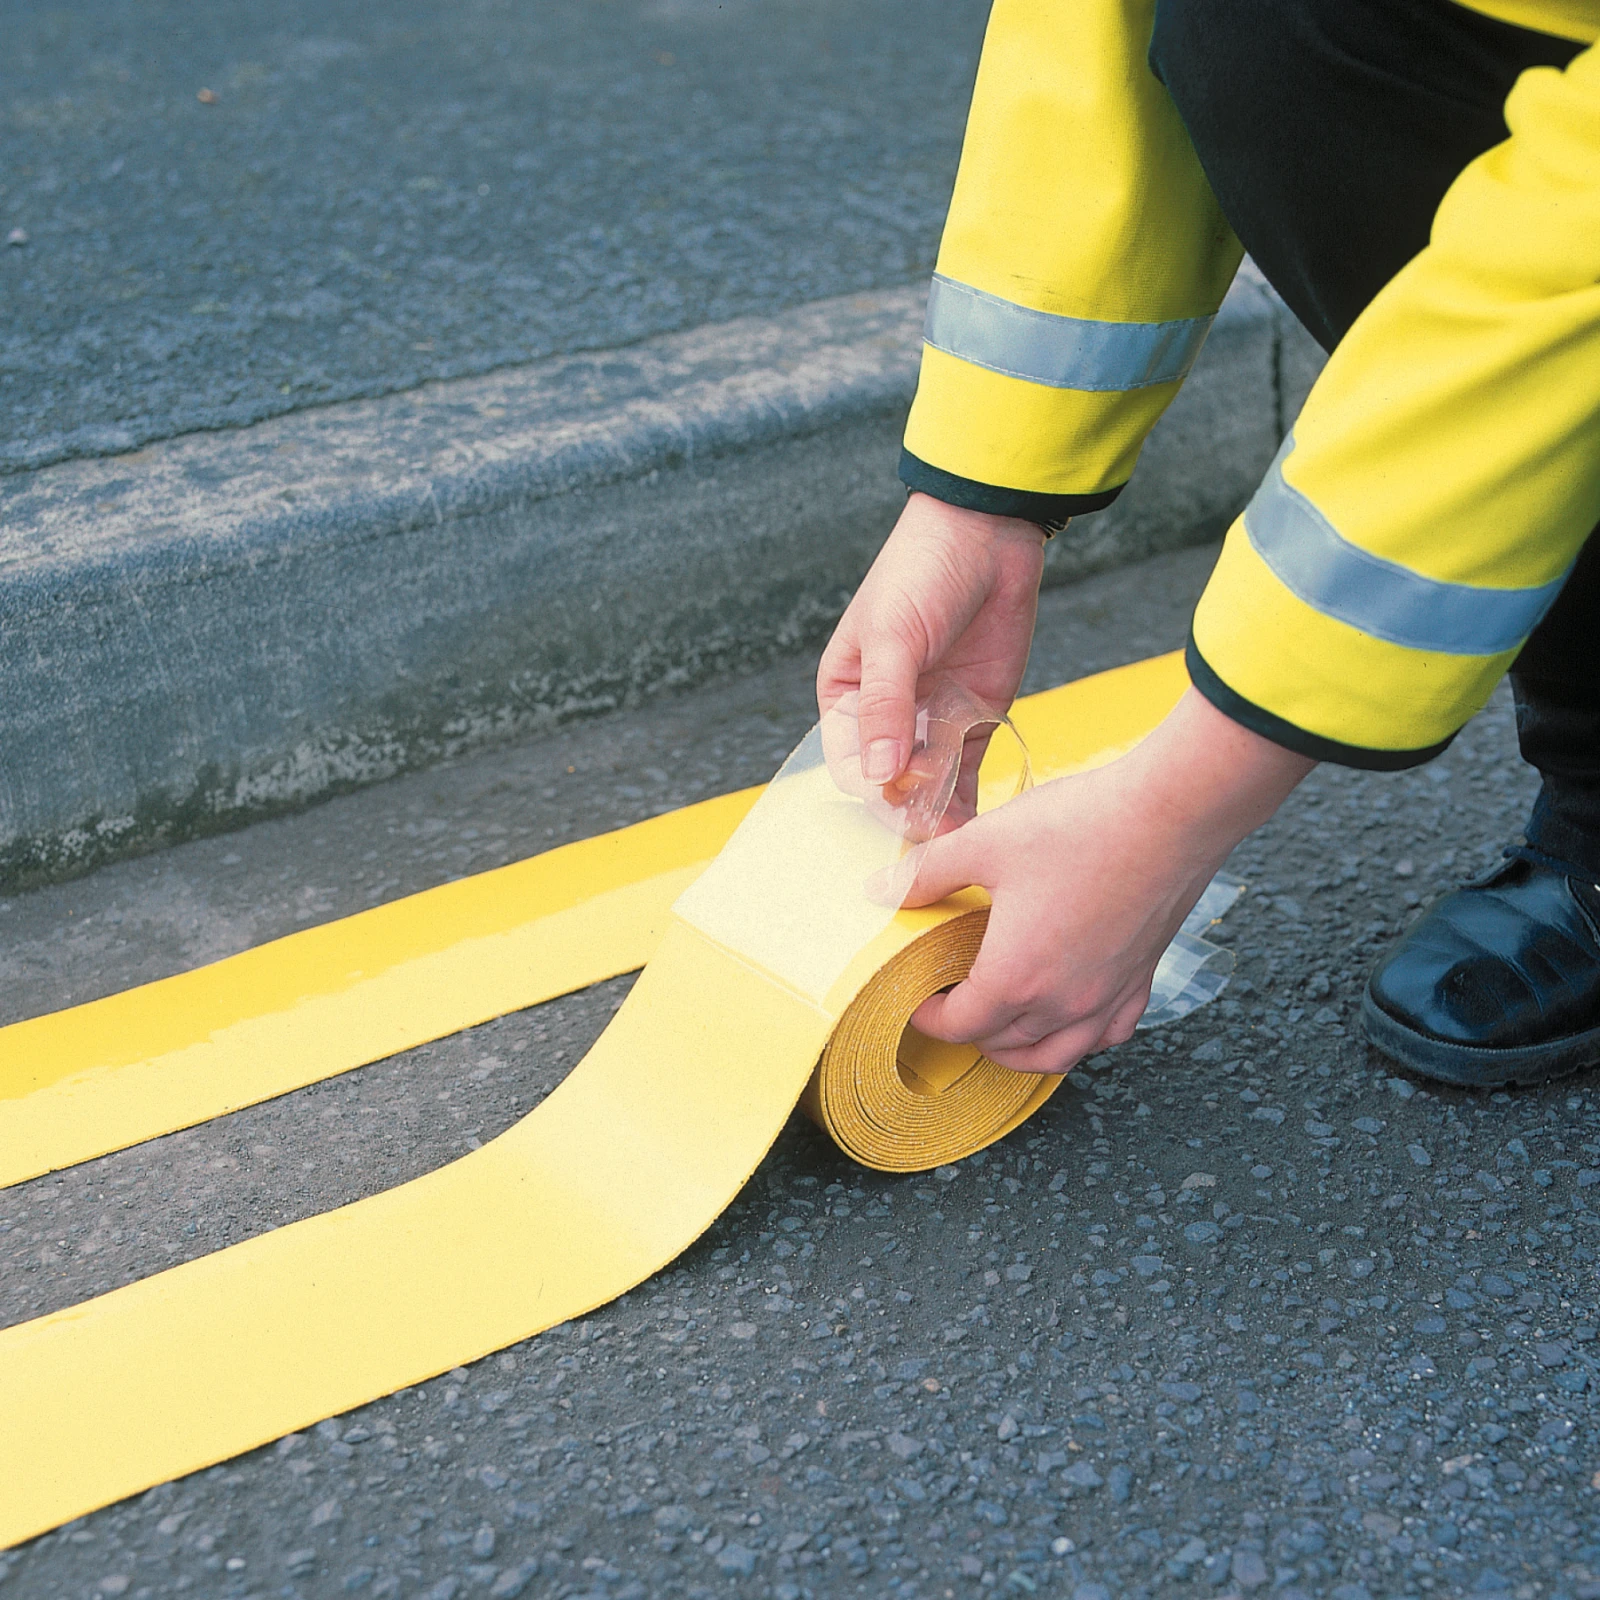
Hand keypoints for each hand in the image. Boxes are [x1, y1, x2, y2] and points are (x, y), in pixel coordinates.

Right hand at [817, 494, 1046, 809]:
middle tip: (935, 824)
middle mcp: (885, 715)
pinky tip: (976, 823)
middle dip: (907, 803)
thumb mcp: (894, 637)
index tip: (901, 793)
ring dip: (939, 808)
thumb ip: (885, 707)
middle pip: (887, 779)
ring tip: (959, 830)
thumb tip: (876, 774)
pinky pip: (965, 772)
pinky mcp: (972, 719)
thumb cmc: (921, 573)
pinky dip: (968, 798)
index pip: (847, 760)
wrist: (988, 536)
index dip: (871, 783)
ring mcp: (930, 718)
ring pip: (928, 782)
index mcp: (846, 694)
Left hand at [903, 688, 1314, 1073]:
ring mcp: (1107, 996)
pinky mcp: (1141, 979)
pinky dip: (1080, 1038)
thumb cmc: (1080, 828)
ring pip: (1055, 1055)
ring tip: (998, 1029)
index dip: (928, 1018)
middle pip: (1002, 1045)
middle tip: (951, 1004)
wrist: (1170, 813)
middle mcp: (1063, 1002)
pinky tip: (1069, 1016)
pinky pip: (1107, 1034)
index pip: (959, 1026)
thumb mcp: (984, 842)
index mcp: (1015, 977)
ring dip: (1018, 1050)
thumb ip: (926, 872)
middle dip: (968, 1031)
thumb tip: (880, 891)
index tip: (917, 1000)